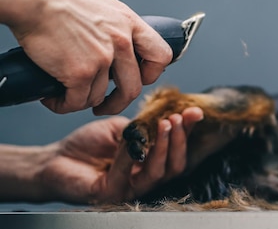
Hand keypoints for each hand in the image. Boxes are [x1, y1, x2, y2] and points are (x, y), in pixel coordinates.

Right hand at [0, 0, 172, 114]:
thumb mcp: (104, 4)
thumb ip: (116, 24)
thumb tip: (118, 36)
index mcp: (130, 24)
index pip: (161, 55)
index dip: (151, 73)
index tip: (138, 79)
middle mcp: (122, 42)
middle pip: (133, 87)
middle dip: (118, 102)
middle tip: (105, 104)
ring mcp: (102, 59)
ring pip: (100, 97)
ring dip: (83, 101)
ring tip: (67, 94)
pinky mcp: (80, 72)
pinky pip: (76, 101)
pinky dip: (63, 104)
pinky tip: (54, 98)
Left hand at [38, 107, 203, 203]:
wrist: (54, 159)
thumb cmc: (87, 146)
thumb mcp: (123, 128)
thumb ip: (145, 126)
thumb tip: (171, 115)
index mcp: (150, 163)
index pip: (176, 150)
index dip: (188, 132)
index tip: (194, 113)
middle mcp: (143, 179)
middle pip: (175, 166)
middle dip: (180, 140)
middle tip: (177, 119)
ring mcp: (129, 189)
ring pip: (157, 173)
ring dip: (164, 147)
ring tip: (165, 125)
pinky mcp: (110, 194)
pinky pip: (127, 174)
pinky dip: (129, 155)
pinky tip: (129, 141)